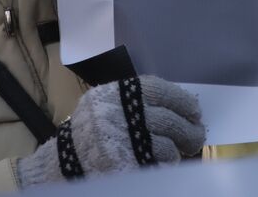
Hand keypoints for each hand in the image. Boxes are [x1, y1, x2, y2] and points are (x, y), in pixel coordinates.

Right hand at [15, 76, 203, 185]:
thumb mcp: (106, 103)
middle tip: (196, 137)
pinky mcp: (126, 165)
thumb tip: (179, 106)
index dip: (182, 101)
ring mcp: (124, 142)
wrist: (61, 164)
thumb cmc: (89, 131)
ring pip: (167, 146)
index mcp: (118, 94)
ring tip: (176, 154)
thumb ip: (136, 100)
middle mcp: (122, 114)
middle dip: (188, 131)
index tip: (195, 111)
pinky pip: (157, 166)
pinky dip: (164, 167)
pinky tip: (163, 166)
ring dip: (176, 152)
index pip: (160, 90)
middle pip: (169, 121)